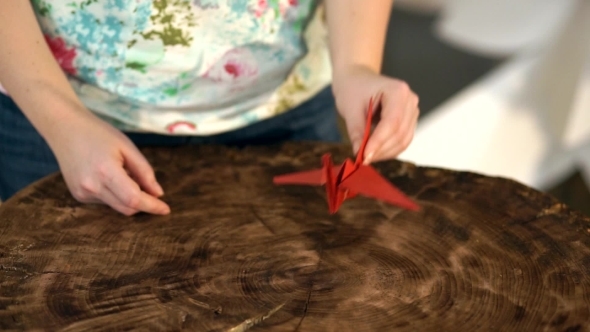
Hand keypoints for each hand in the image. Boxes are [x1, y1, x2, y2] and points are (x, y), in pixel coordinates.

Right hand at [48, 110, 169, 215]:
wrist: (65, 128)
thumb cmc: (100, 134)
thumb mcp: (127, 147)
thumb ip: (144, 172)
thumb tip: (158, 193)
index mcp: (106, 172)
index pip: (134, 199)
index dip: (152, 206)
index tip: (166, 210)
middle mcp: (92, 187)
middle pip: (127, 208)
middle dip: (144, 204)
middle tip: (153, 193)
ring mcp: (82, 193)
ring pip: (117, 207)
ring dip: (129, 199)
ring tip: (125, 174)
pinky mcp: (78, 195)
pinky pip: (105, 202)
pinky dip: (115, 195)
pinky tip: (109, 177)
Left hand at [332, 65, 419, 163]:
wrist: (358, 79)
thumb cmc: (353, 89)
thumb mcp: (350, 109)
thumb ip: (356, 131)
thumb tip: (359, 152)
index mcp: (398, 91)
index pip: (392, 122)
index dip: (379, 142)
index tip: (364, 156)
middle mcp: (410, 101)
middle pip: (400, 134)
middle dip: (380, 150)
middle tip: (361, 159)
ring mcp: (412, 111)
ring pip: (403, 141)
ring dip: (384, 152)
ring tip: (365, 155)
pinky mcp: (409, 121)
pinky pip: (402, 141)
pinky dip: (388, 150)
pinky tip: (373, 151)